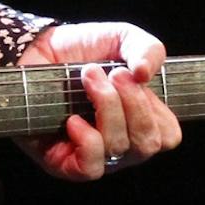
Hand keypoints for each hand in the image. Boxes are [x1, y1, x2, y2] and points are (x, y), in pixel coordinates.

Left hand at [18, 22, 181, 182]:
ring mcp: (94, 156)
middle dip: (133, 103)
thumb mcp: (122, 37)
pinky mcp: (65, 164)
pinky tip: (73, 118)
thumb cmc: (81, 49)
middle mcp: (121, 143)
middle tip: (112, 73)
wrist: (36, 49)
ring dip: (106, 106)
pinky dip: (87, 140)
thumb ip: (148, 49)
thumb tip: (145, 74)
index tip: (136, 78)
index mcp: (140, 121)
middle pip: (147, 144)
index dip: (157, 110)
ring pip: (119, 149)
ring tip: (87, 78)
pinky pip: (91, 167)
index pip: (168, 137)